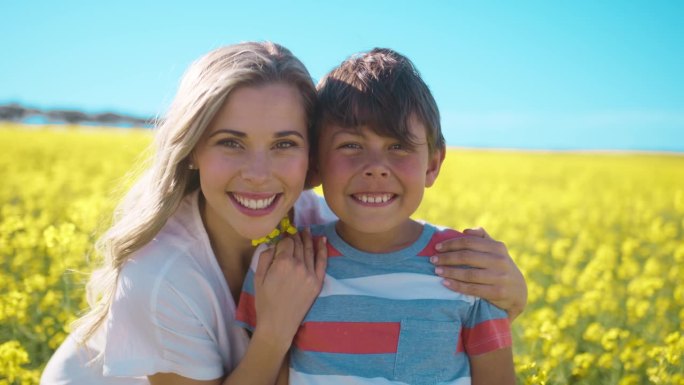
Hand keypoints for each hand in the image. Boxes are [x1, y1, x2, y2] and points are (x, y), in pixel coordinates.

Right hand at [253, 228, 327, 348]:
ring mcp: (310, 274)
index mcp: (282, 262)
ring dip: (308, 239)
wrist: (278, 324)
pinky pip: (322, 262)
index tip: (282, 237)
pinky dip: (322, 249)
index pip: (286, 242)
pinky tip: (322, 239)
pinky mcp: (317, 282)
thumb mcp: (258, 277)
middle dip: (295, 236)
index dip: (283, 238)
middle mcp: (298, 265)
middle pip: (298, 244)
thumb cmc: (265, 302)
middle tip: (294, 231)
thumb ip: (265, 257)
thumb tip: (274, 244)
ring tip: (306, 231)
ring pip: (309, 250)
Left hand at [431, 227, 526, 319]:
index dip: (451, 244)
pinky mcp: (497, 292)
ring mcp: (499, 277)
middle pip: (467, 257)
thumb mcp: (496, 250)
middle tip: (433, 260)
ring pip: (469, 274)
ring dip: (450, 272)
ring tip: (437, 271)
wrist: (518, 292)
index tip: (437, 247)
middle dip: (447, 258)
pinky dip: (457, 286)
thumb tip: (465, 231)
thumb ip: (482, 237)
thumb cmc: (500, 267)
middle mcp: (500, 261)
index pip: (469, 242)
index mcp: (497, 247)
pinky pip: (472, 289)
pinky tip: (445, 283)